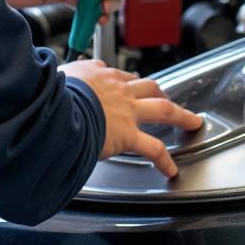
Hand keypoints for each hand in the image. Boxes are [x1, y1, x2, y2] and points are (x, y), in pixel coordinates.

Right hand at [60, 59, 202, 177]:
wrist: (58, 104)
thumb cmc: (52, 92)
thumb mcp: (59, 75)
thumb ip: (67, 76)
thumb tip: (58, 79)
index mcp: (100, 75)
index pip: (120, 76)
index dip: (127, 81)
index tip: (129, 84)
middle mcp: (119, 89)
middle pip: (148, 86)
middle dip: (160, 92)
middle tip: (167, 98)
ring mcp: (127, 111)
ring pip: (163, 109)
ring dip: (181, 115)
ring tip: (192, 121)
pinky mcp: (128, 134)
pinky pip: (153, 148)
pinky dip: (164, 160)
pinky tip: (171, 169)